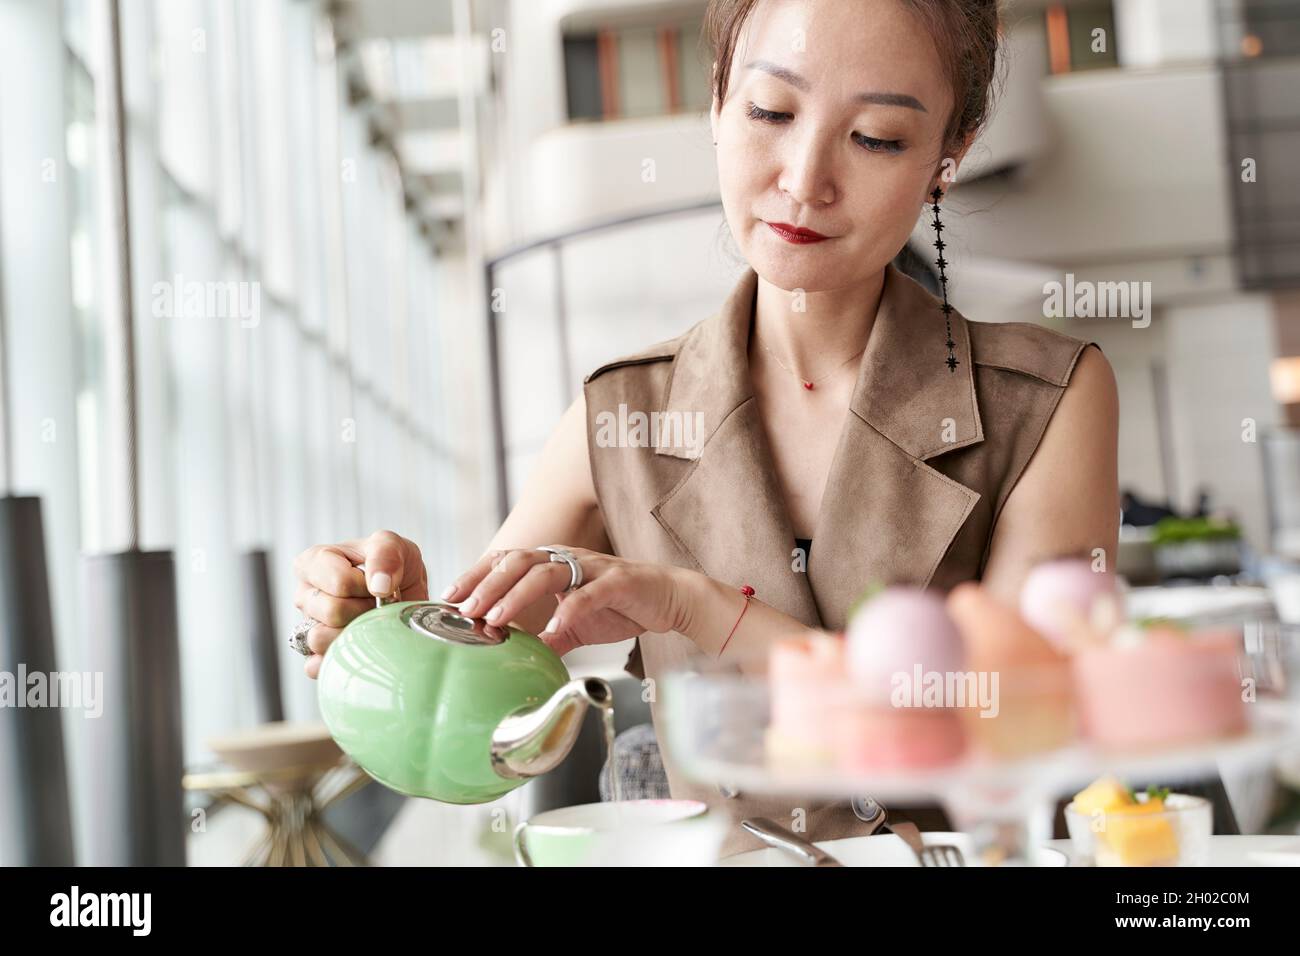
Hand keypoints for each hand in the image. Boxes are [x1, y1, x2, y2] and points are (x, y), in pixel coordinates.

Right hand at [293, 530, 428, 677]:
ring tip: (367, 620)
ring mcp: (307, 626)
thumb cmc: (391, 565)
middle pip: (333, 612)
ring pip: (323, 639)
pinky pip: (317, 665)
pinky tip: (358, 647)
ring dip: (356, 633)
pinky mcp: (315, 655)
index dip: (365, 586)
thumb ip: (386, 553)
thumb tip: (379, 585)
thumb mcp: (394, 545)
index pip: (339, 583)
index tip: (376, 583)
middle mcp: (305, 595)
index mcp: (314, 562)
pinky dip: (341, 659)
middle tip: (376, 604)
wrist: (403, 594)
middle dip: (365, 609)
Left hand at [442, 547, 688, 655]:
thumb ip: (547, 638)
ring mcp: (593, 568)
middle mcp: (569, 559)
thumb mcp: (575, 625)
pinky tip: (554, 630)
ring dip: (517, 595)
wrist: (670, 599)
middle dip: (488, 584)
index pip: (506, 561)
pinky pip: (589, 594)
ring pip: (547, 572)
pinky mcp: (618, 581)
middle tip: (465, 609)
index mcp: (554, 563)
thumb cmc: (620, 606)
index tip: (450, 598)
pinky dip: (569, 611)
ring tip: (497, 618)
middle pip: (519, 561)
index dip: (477, 576)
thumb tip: (515, 658)